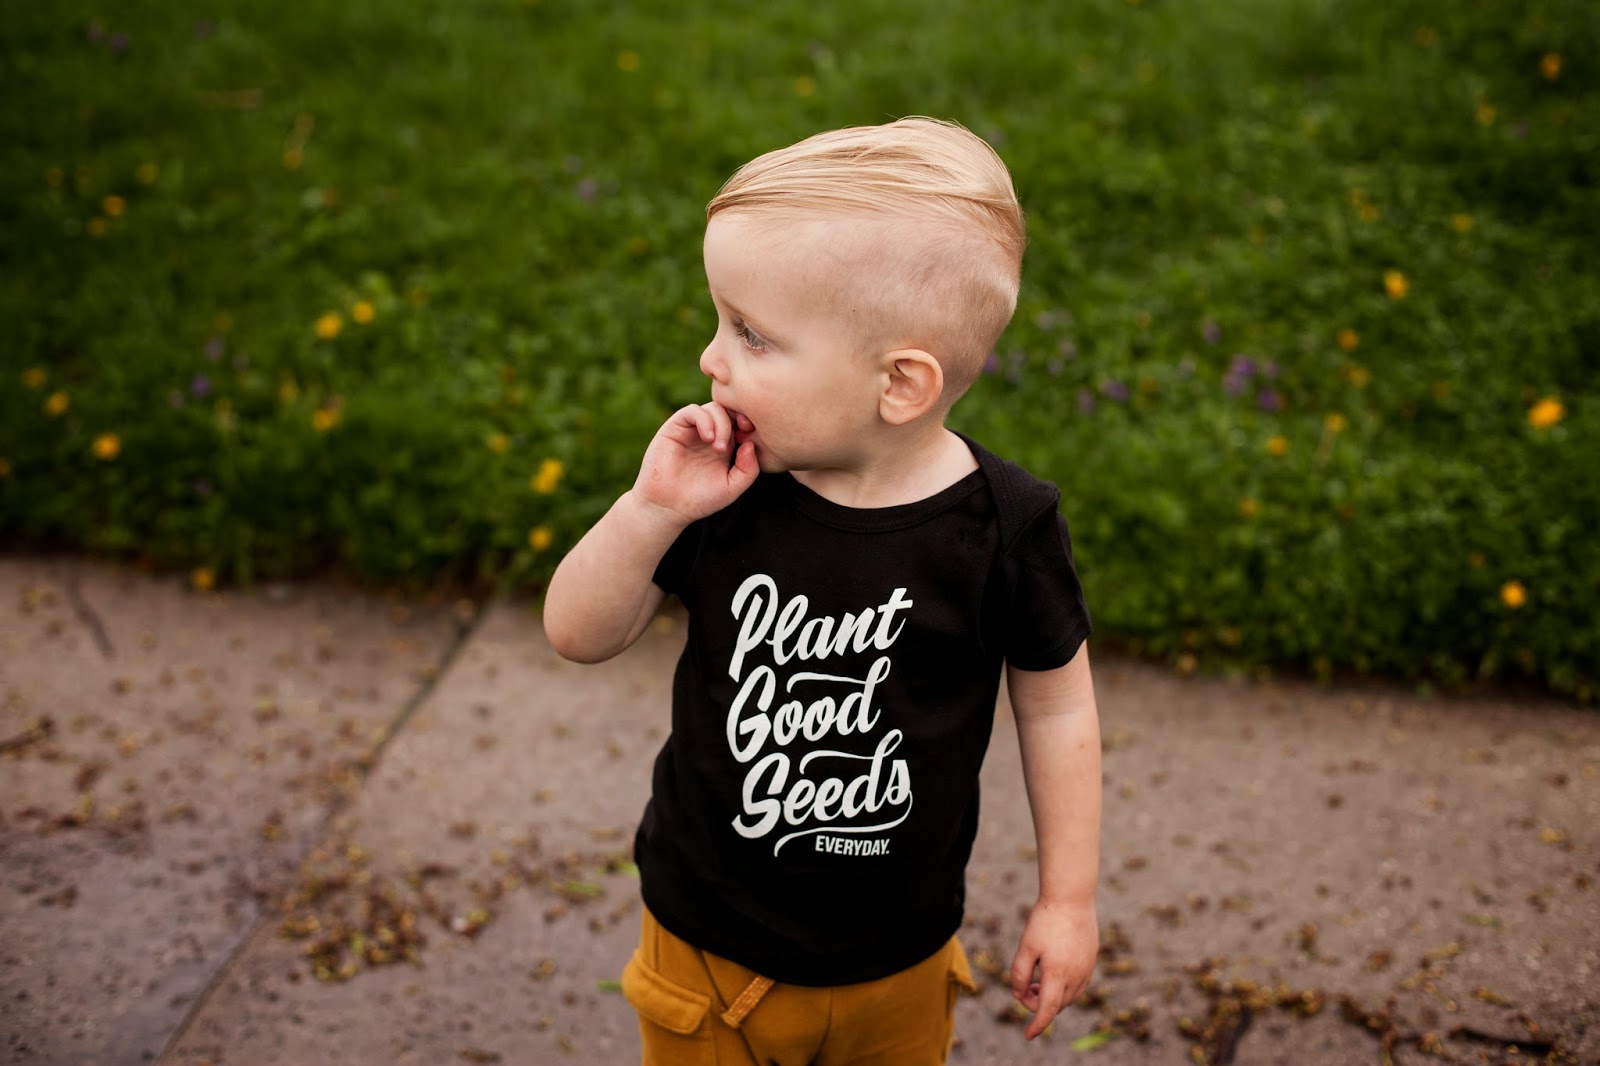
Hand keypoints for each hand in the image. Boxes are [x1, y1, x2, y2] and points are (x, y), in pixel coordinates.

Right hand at [632, 402, 757, 522]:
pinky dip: (704, 420)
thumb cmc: (700, 500)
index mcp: (726, 446)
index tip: (755, 433)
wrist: (668, 506)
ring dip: (722, 423)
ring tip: (720, 447)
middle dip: (740, 416)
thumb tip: (751, 444)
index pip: (742, 422)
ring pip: (714, 408)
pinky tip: (708, 438)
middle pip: (730, 410)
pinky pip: (693, 411)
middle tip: (744, 431)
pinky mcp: (675, 428)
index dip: (751, 422)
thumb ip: (748, 469)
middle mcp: (710, 435)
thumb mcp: (732, 488)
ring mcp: (693, 430)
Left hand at [1009, 898, 1097, 1039]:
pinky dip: (1065, 988)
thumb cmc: (1045, 920)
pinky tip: (1053, 972)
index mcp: (1057, 974)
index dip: (1037, 1025)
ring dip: (1053, 997)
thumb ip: (1019, 974)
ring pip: (1069, 997)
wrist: (1072, 897)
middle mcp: (1076, 976)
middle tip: (1025, 990)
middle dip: (1039, 1004)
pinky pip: (1079, 984)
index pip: (1047, 1010)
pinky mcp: (1092, 960)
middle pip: (1057, 1005)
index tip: (1028, 1035)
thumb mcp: (1025, 947)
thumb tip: (1019, 995)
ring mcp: (1087, 969)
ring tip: (1037, 981)